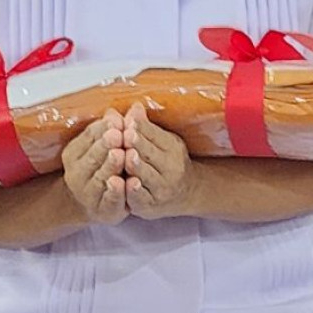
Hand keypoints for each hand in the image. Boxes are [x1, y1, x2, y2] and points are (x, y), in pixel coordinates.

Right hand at [57, 117, 128, 225]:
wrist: (94, 203)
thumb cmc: (100, 167)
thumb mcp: (102, 145)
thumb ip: (109, 129)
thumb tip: (115, 110)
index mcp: (74, 154)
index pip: (88, 138)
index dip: (103, 128)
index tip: (116, 120)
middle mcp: (76, 174)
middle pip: (93, 157)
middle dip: (106, 145)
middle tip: (118, 135)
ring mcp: (88, 194)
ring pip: (100, 177)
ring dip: (110, 166)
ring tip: (121, 155)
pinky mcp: (103, 210)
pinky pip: (109, 200)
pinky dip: (115, 192)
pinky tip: (121, 183)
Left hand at [114, 102, 195, 217]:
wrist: (186, 193)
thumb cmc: (169, 162)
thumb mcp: (163, 142)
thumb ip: (146, 127)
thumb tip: (135, 106)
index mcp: (173, 148)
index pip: (156, 137)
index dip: (141, 129)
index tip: (130, 121)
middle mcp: (171, 169)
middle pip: (151, 155)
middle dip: (138, 145)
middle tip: (126, 135)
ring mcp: (161, 189)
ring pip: (146, 176)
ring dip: (135, 167)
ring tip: (126, 157)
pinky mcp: (150, 206)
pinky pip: (141, 198)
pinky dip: (134, 192)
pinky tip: (127, 184)